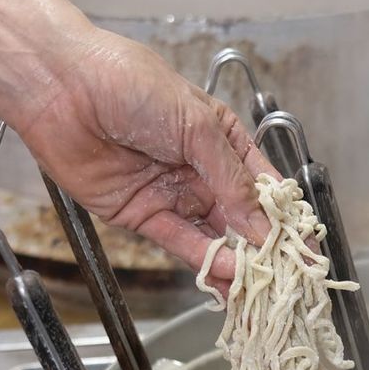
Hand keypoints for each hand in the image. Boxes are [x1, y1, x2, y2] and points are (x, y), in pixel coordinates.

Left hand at [12, 30, 276, 281]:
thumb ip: (231, 179)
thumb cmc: (130, 85)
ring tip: (259, 284)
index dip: (285, 217)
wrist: (64, 89)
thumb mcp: (198, 126)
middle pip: (241, 217)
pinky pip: (181, 242)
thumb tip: (260, 224)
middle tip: (286, 276)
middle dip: (264, 247)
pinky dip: (204, 259)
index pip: (263, 186)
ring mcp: (173, 194)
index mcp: (223, 140)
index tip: (305, 245)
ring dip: (237, 261)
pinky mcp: (144, 215)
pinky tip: (227, 272)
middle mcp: (201, 169)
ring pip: (214, 236)